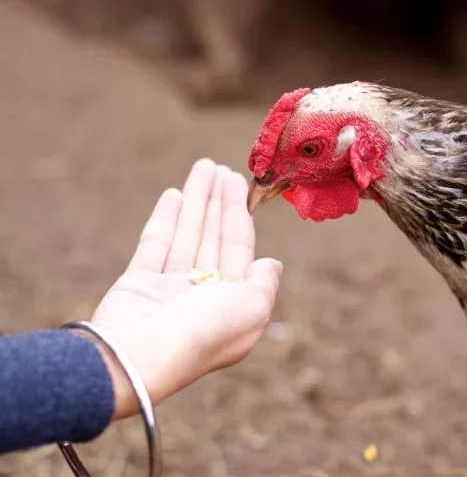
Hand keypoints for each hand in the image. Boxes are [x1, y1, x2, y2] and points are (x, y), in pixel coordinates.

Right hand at [88, 159, 281, 419]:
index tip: (240, 184)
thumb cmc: (203, 332)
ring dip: (196, 200)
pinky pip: (156, 244)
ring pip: (187, 234)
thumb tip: (272, 264)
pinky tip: (175, 194)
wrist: (141, 355)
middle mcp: (202, 295)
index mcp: (232, 302)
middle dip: (218, 201)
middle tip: (221, 167)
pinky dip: (166, 219)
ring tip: (202, 166)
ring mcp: (168, 289)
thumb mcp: (252, 309)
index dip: (240, 215)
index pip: (239, 248)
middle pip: (213, 237)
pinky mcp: (138, 283)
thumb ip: (264, 284)